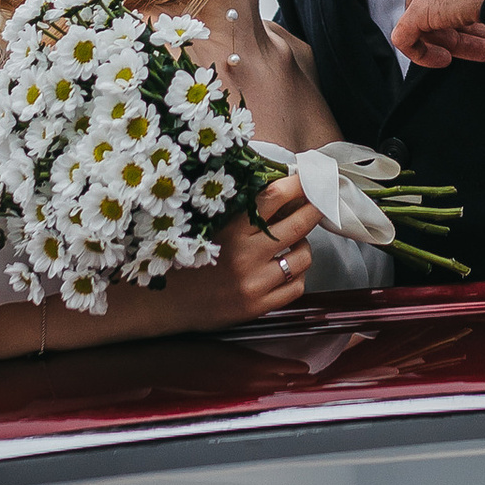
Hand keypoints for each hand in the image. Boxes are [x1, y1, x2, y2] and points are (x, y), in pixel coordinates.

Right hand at [196, 178, 326, 319]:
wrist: (165, 303)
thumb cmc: (188, 260)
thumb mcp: (210, 228)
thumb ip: (242, 212)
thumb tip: (283, 190)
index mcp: (230, 230)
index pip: (272, 198)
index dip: (297, 185)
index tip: (308, 178)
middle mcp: (245, 256)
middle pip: (297, 225)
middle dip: (314, 210)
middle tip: (318, 203)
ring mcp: (253, 284)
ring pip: (303, 257)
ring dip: (304, 246)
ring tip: (293, 244)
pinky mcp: (258, 307)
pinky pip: (297, 287)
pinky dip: (297, 275)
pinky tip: (285, 270)